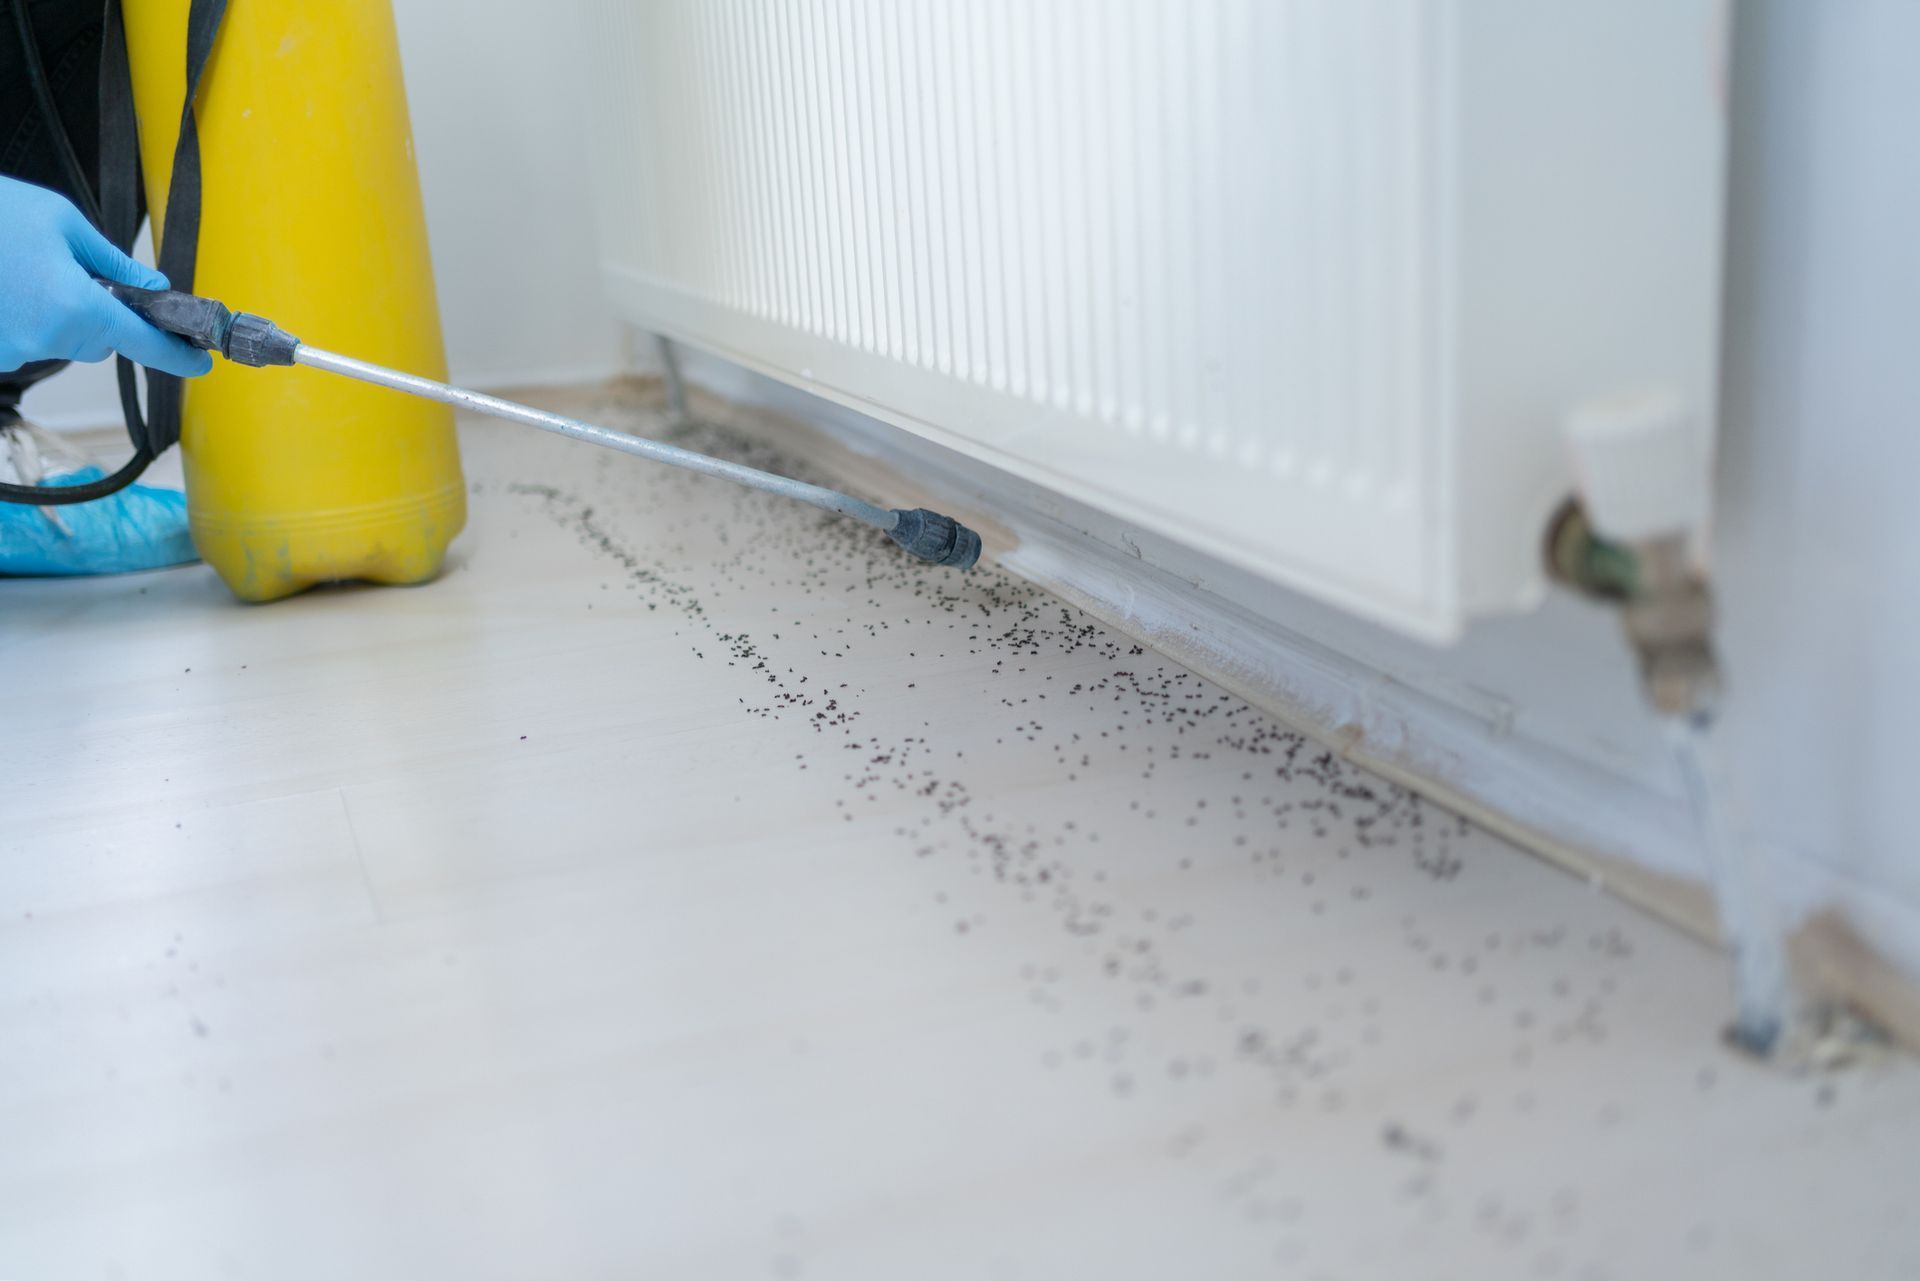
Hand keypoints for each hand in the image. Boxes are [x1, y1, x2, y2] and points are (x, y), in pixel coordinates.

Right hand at [0, 176, 212, 378]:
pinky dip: (24, 318)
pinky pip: (26, 341)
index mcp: (75, 306)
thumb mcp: (63, 222)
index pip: (142, 342)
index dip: (176, 355)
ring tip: (22, 273)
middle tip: (67, 271)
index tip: (200, 361)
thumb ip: (114, 264)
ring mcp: (11, 351)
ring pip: (62, 341)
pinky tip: (6, 288)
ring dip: (56, 314)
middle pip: (98, 342)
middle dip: (97, 314)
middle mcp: (46, 338)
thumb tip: (151, 290)